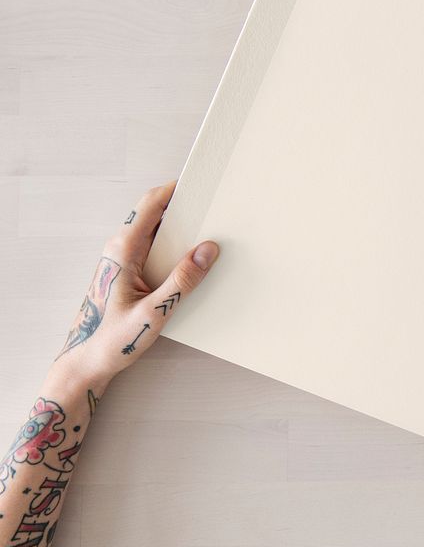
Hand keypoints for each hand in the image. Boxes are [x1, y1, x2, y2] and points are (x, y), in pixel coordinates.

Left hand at [54, 181, 218, 386]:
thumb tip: (208, 249)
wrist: (84, 363)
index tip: (202, 183)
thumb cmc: (111, 340)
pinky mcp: (129, 272)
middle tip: (215, 208)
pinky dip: (176, 247)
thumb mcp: (153, 312)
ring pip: (157, 232)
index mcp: (123, 249)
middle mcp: (121, 249)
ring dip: (182, 229)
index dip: (176, 189)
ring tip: (211, 232)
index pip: (151, 204)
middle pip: (156, 213)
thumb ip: (182, 281)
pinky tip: (194, 261)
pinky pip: (155, 249)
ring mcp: (123, 260)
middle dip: (185, 207)